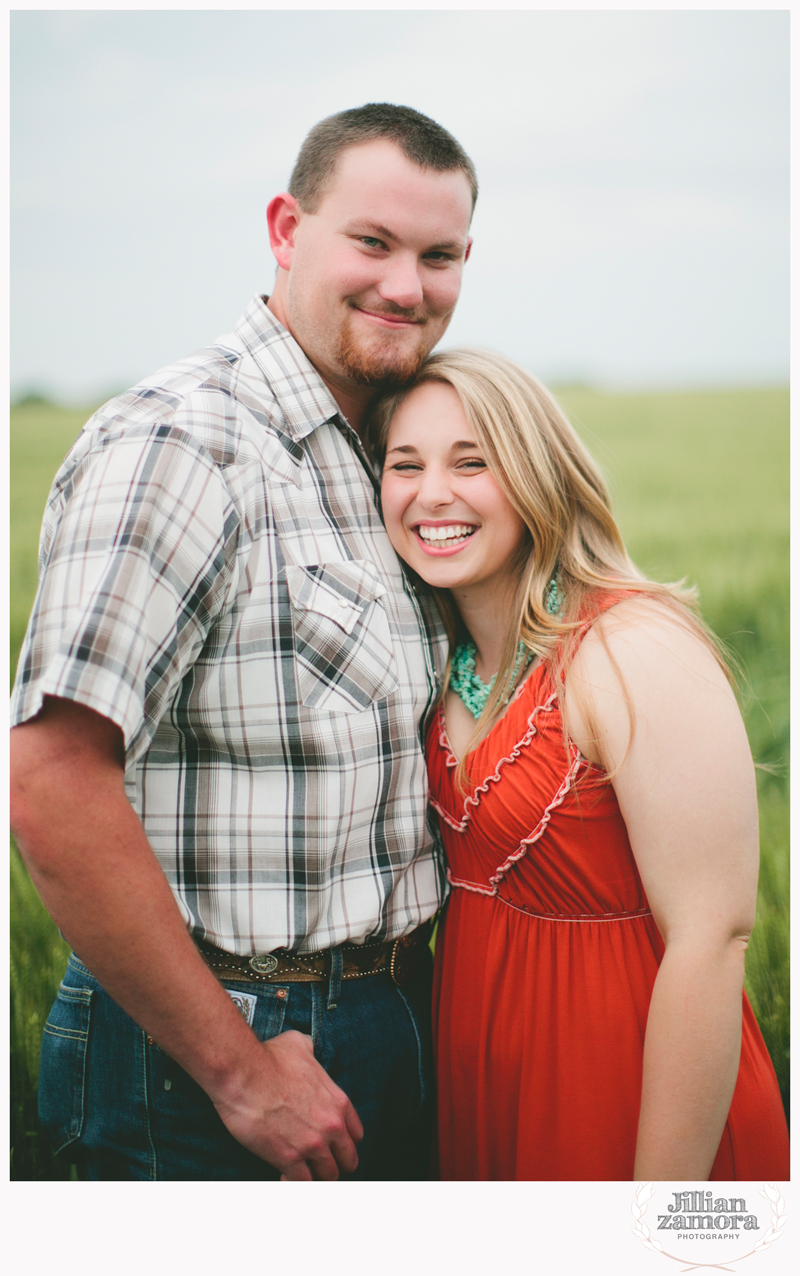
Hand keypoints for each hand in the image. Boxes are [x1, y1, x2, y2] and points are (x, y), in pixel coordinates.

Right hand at [212, 1030, 363, 1179]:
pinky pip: (302, 1184)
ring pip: (327, 1176)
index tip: (332, 1143)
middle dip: (334, 1162)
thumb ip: (312, 1052)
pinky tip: (284, 1175)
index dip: (344, 1141)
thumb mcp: (301, 1045)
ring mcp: (311, 1145)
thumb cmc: (268, 1056)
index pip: (356, 1135)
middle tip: (318, 1162)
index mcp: (338, 1102)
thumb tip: (308, 1050)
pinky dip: (294, 1182)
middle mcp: (331, 1126)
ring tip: (301, 1170)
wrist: (243, 1072)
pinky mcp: (288, 1159)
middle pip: (347, 1161)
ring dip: (315, 1175)